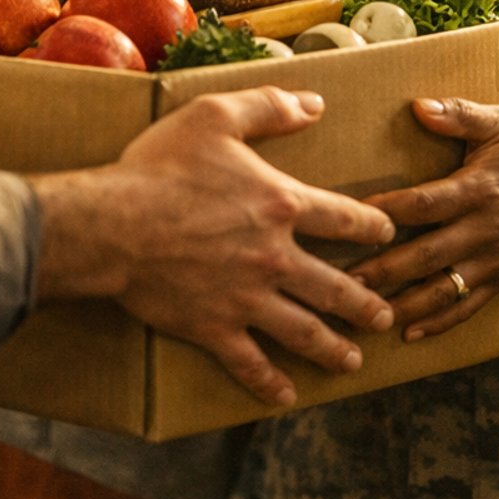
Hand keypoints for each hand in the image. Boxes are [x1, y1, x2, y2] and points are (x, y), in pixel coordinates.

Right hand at [33, 87, 395, 405]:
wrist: (111, 226)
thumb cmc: (160, 167)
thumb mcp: (215, 116)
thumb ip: (269, 107)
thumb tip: (315, 103)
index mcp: (280, 205)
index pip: (343, 220)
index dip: (372, 228)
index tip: (387, 236)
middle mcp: (274, 257)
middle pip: (335, 287)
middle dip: (365, 304)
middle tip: (385, 317)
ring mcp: (246, 298)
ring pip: (303, 331)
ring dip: (333, 347)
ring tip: (352, 360)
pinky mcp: (214, 327)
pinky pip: (249, 362)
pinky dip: (269, 382)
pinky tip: (285, 395)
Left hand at [352, 98, 498, 341]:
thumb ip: (461, 113)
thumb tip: (419, 106)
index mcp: (480, 189)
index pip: (427, 203)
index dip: (390, 211)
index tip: (353, 216)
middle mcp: (484, 229)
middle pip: (428, 254)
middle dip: (385, 269)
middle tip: (343, 280)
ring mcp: (492, 261)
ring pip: (443, 290)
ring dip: (403, 304)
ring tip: (365, 313)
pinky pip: (466, 307)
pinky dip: (437, 323)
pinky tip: (406, 334)